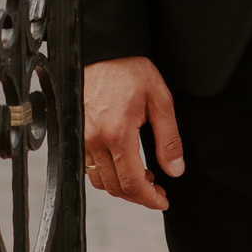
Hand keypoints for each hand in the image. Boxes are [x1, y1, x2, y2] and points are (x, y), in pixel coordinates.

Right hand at [83, 55, 183, 209]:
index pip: (132, 182)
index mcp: (118, 133)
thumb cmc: (130, 70)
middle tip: (158, 190)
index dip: (150, 199)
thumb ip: (169, 139)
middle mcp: (95, 140)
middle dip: (139, 195)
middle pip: (115, 187)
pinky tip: (123, 165)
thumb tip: (175, 170)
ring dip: (122, 187)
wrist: (103, 50)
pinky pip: (89, 167)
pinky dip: (106, 175)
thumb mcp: (160, 100)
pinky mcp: (76, 134)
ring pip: (100, 180)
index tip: (163, 201)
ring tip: (144, 177)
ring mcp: (82, 138)